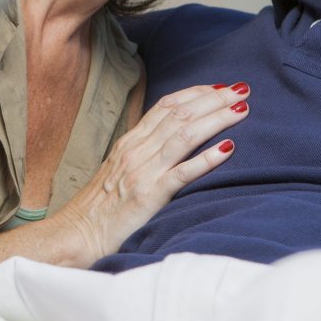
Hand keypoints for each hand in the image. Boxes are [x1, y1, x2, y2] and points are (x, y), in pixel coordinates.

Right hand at [49, 83, 247, 264]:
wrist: (78, 234)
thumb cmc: (101, 206)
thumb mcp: (119, 169)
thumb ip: (143, 152)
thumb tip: (170, 140)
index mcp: (130, 141)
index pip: (167, 106)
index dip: (196, 93)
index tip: (219, 87)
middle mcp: (137, 150)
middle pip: (181, 114)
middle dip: (214, 99)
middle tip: (242, 89)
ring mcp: (143, 171)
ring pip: (185, 135)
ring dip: (217, 119)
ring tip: (242, 109)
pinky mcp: (150, 196)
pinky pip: (183, 173)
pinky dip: (207, 158)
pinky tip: (229, 148)